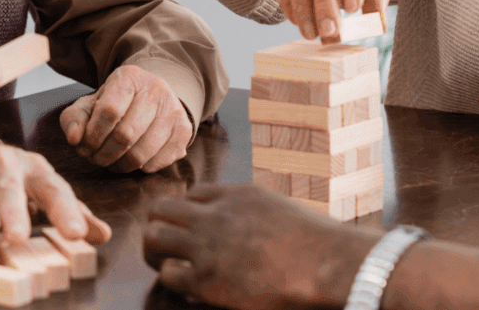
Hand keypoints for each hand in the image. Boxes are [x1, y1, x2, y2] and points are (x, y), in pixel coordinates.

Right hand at [0, 142, 108, 243]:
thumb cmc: (17, 181)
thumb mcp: (44, 192)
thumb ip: (71, 213)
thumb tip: (103, 235)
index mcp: (37, 170)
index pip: (54, 190)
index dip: (65, 210)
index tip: (76, 234)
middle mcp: (9, 163)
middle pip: (13, 188)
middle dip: (16, 211)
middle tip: (19, 236)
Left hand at [59, 65, 192, 172]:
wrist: (152, 96)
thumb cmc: (116, 102)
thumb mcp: (90, 104)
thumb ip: (74, 119)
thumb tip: (74, 139)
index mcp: (129, 77)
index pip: (109, 110)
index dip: (93, 135)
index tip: (84, 145)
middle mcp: (156, 89)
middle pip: (125, 135)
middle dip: (103, 154)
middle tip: (95, 158)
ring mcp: (174, 110)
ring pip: (142, 153)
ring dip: (120, 165)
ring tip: (110, 161)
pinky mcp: (184, 130)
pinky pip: (158, 162)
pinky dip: (139, 169)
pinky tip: (130, 159)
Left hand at [143, 184, 378, 309]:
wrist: (325, 262)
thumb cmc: (315, 240)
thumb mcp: (278, 207)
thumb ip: (251, 209)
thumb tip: (245, 221)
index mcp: (235, 194)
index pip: (192, 194)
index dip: (190, 212)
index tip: (195, 229)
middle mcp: (215, 214)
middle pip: (161, 208)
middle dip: (159, 225)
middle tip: (166, 244)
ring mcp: (207, 245)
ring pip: (153, 237)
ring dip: (155, 251)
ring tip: (166, 263)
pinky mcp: (207, 278)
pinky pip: (168, 273)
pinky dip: (173, 278)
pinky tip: (189, 285)